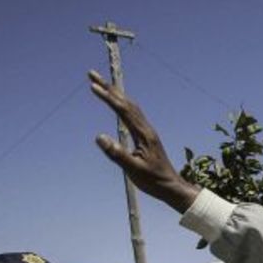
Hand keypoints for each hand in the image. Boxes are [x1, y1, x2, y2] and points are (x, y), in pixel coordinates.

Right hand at [88, 70, 200, 211]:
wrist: (172, 187)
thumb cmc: (154, 181)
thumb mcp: (133, 170)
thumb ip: (117, 154)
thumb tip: (99, 137)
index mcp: (143, 135)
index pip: (123, 110)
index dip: (107, 97)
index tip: (92, 86)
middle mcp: (146, 129)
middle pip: (126, 103)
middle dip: (108, 87)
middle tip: (91, 74)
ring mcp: (147, 132)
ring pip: (130, 107)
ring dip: (115, 93)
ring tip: (101, 84)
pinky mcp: (147, 137)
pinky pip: (133, 114)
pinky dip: (122, 104)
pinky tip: (118, 104)